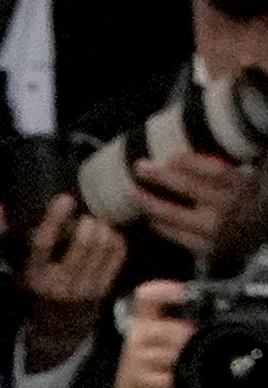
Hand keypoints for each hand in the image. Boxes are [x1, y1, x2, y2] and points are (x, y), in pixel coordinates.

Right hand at [19, 190, 126, 347]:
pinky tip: (109, 236)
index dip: (54, 218)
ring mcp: (84, 289)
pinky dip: (116, 240)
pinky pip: (117, 255)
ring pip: (103, 246)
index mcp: (35, 275)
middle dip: (89, 221)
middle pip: (83, 241)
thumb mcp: (15, 270)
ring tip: (98, 225)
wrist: (55, 332)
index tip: (65, 199)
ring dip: (104, 228)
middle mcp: (59, 283)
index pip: (43, 244)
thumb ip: (4, 236)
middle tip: (87, 216)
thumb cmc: (33, 293)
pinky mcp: (103, 291)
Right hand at [105, 281, 196, 387]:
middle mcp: (135, 338)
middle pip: (166, 327)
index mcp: (140, 325)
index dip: (163, 290)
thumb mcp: (155, 344)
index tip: (182, 292)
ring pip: (169, 352)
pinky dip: (173, 380)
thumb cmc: (148, 372)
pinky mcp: (139, 381)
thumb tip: (199, 320)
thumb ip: (172, 327)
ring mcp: (135, 361)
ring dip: (181, 360)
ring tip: (182, 366)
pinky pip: (166, 376)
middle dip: (184, 336)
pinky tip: (172, 382)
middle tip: (192, 344)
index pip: (145, 297)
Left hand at [124, 137, 267, 260]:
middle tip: (139, 166)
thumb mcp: (251, 176)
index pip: (213, 169)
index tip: (170, 156)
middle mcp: (226, 206)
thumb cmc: (251, 201)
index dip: (190, 162)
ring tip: (132, 193)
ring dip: (149, 203)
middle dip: (159, 175)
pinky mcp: (205, 249)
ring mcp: (214, 230)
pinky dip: (161, 225)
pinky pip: (176, 235)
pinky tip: (150, 217)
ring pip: (173, 213)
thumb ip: (234, 162)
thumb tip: (212, 137)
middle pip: (187, 187)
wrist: (261, 239)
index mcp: (240, 184)